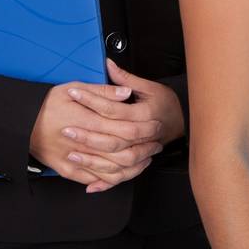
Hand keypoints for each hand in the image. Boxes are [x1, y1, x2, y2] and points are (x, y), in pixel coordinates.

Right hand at [28, 80, 149, 190]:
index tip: (157, 126)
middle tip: (157, 144)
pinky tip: (122, 174)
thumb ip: (102, 91)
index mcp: (88, 121)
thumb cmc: (47, 103)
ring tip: (145, 159)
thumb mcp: (74, 87)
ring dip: (133, 166)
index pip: (126, 129)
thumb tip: (126, 93)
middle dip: (144, 150)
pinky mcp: (66, 170)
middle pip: (123, 152)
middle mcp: (83, 143)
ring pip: (112, 170)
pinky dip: (110, 179)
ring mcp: (74, 160)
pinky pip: (93, 179)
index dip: (145, 130)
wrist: (19, 123)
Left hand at [63, 60, 182, 191]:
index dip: (91, 100)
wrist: (183, 122)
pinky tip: (88, 185)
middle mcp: (143, 136)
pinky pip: (120, 178)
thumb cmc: (165, 103)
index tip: (73, 93)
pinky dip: (105, 182)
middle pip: (112, 139)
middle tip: (66, 129)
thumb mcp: (149, 87)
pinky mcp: (138, 164)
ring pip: (115, 162)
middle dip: (87, 135)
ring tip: (71, 153)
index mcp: (143, 115)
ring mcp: (141, 153)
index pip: (112, 109)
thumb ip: (125, 78)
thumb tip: (108, 64)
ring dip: (92, 160)